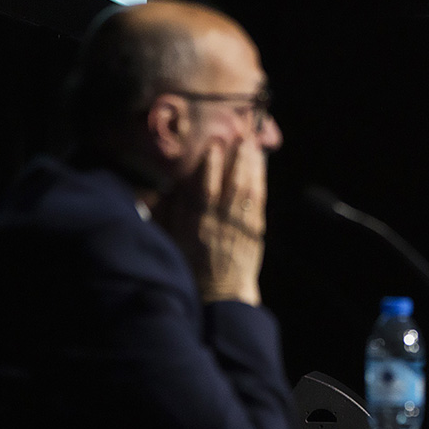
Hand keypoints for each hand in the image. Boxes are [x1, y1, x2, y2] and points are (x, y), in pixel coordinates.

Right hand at [155, 140, 266, 304]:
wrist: (219, 293)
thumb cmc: (191, 264)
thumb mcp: (172, 238)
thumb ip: (169, 211)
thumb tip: (169, 185)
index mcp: (195, 225)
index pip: (203, 190)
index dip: (210, 167)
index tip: (213, 145)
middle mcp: (218, 224)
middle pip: (229, 185)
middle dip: (236, 159)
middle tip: (240, 135)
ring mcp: (239, 228)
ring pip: (246, 190)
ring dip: (250, 165)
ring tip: (252, 143)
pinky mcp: (254, 232)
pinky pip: (258, 202)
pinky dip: (260, 182)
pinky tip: (260, 167)